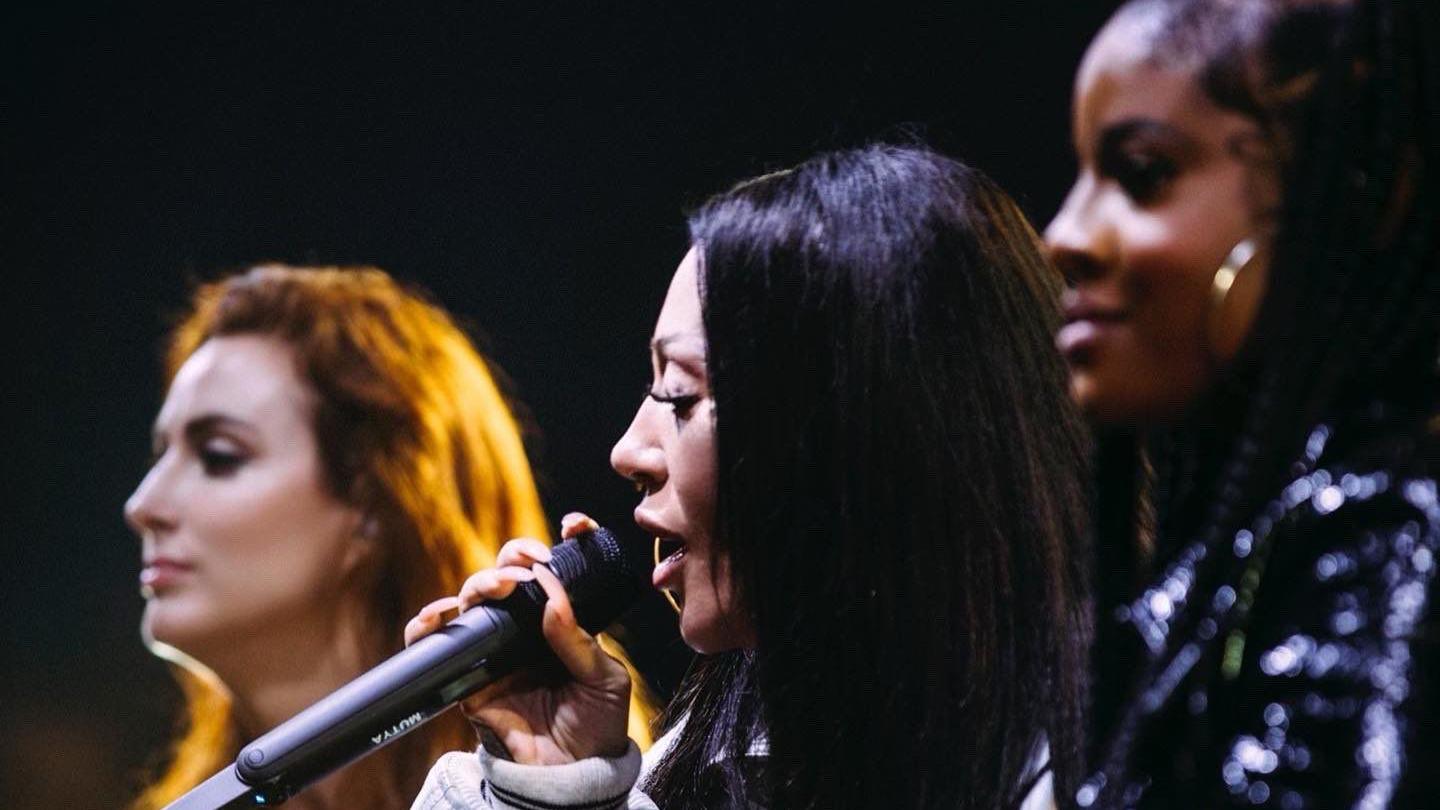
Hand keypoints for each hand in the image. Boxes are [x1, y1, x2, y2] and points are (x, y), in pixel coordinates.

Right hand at [404, 512, 632, 764]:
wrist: (571, 778)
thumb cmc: (594, 726)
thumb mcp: (604, 680)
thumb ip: (577, 639)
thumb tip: (551, 594)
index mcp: (561, 623)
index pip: (557, 571)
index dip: (567, 540)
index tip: (576, 526)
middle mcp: (524, 630)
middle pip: (507, 575)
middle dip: (513, 556)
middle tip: (529, 564)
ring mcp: (493, 651)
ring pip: (472, 600)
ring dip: (480, 584)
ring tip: (502, 587)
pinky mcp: (466, 679)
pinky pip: (435, 645)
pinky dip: (427, 625)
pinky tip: (439, 615)